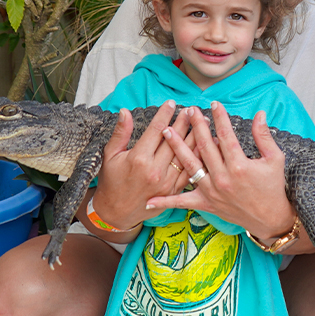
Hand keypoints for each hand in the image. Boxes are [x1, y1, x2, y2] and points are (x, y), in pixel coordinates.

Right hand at [90, 102, 192, 231]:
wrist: (116, 211)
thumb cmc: (112, 181)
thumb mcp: (110, 155)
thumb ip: (121, 133)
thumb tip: (125, 112)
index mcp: (138, 158)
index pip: (155, 130)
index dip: (165, 114)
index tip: (171, 103)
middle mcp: (154, 170)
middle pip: (173, 141)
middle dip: (184, 122)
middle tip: (191, 109)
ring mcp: (166, 182)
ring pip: (185, 155)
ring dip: (195, 137)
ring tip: (202, 123)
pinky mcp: (173, 191)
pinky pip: (189, 171)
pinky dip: (198, 158)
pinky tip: (204, 147)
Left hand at [148, 102, 297, 240]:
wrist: (269, 218)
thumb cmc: (273, 187)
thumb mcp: (275, 159)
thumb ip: (264, 136)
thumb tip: (260, 114)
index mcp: (239, 165)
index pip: (226, 135)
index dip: (219, 118)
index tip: (213, 104)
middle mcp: (222, 177)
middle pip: (205, 146)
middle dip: (195, 126)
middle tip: (188, 110)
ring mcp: (211, 191)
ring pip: (190, 165)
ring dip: (176, 147)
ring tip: (166, 130)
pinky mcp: (206, 203)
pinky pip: (182, 202)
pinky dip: (165, 202)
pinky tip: (149, 200)